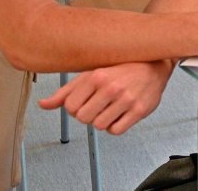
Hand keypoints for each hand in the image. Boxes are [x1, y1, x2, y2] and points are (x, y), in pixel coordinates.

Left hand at [38, 61, 170, 134]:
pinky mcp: (140, 110)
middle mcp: (112, 87)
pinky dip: (115, 126)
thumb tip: (43, 104)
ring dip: (102, 120)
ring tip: (110, 108)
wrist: (154, 65)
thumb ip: (67, 92)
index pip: (70, 107)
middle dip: (88, 115)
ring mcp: (127, 99)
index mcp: (97, 76)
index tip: (85, 101)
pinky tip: (119, 114)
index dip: (75, 107)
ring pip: (99, 126)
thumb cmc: (121, 68)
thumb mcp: (91, 74)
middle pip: (83, 118)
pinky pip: (116, 131)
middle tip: (98, 105)